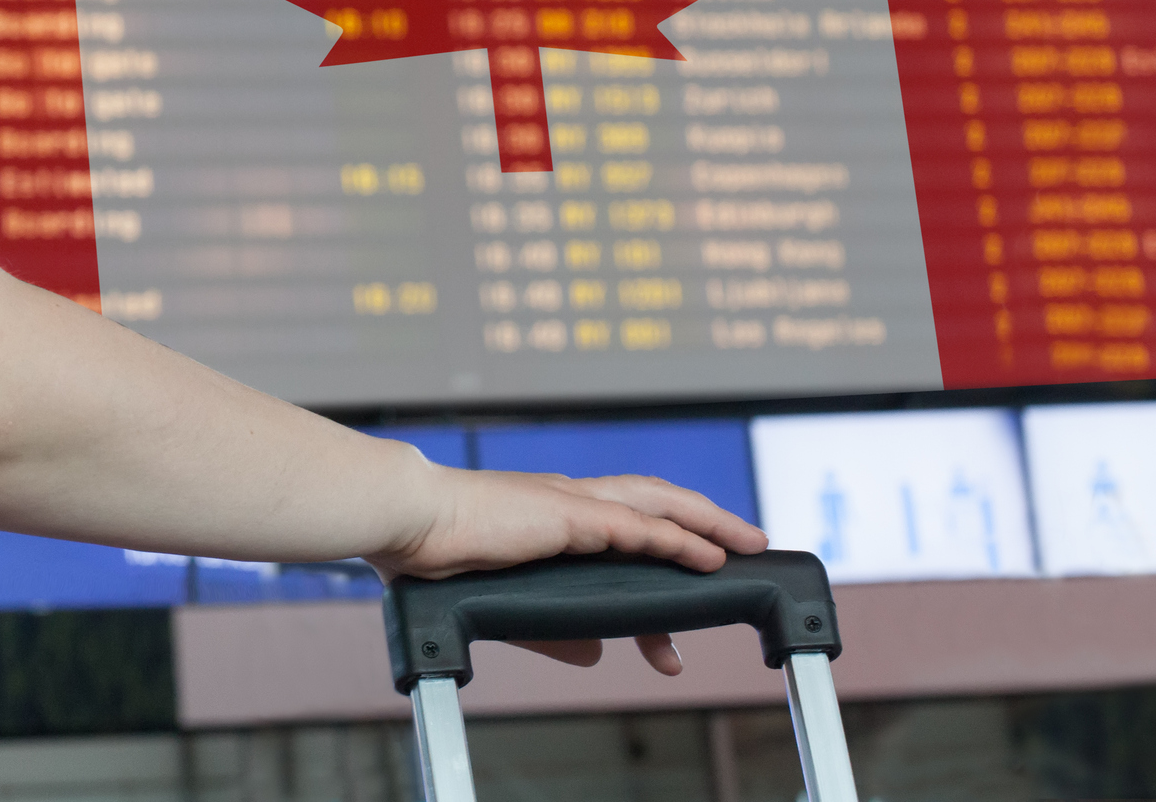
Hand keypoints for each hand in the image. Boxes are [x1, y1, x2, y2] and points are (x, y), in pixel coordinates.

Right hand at [362, 468, 768, 675]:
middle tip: (748, 549)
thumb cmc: (433, 553)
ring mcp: (572, 503)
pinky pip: (639, 526)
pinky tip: (709, 555)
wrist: (407, 519)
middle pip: (655, 504)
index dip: (662, 569)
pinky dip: (678, 539)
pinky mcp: (570, 514)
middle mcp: (570, 500)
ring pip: (658, 504)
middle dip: (705, 525)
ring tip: (748, 542)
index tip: (675, 626)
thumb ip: (555, 630)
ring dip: (707, 522)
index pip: (624, 535)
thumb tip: (597, 654)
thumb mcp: (507, 602)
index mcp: (552, 515)